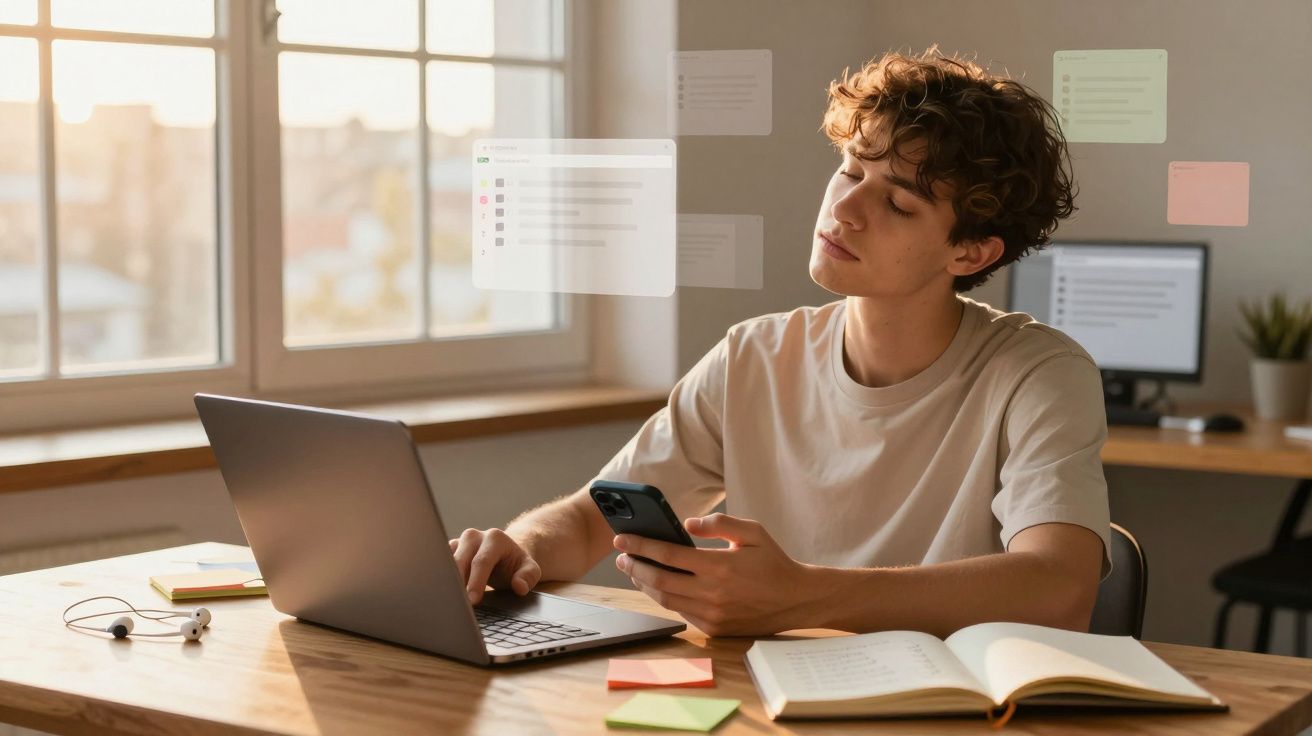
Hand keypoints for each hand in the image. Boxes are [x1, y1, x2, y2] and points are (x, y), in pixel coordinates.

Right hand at [449, 528, 541, 604]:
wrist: (504, 554)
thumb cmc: (514, 565)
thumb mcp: (529, 570)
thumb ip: (528, 577)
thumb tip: (519, 587)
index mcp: (495, 538)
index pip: (482, 561)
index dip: (476, 582)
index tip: (472, 600)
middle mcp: (474, 536)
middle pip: (460, 560)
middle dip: (457, 583)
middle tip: (457, 604)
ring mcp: (460, 541)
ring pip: (446, 561)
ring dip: (446, 581)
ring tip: (449, 600)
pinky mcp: (449, 550)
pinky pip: (439, 563)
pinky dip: (441, 578)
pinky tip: (443, 593)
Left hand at [613, 513, 821, 636]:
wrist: (797, 600)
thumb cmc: (774, 562)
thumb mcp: (753, 532)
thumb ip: (719, 523)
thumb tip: (687, 523)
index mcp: (720, 566)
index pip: (668, 554)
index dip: (641, 546)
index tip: (622, 539)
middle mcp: (713, 593)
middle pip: (660, 581)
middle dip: (635, 567)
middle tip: (620, 556)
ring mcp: (713, 614)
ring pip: (667, 600)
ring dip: (645, 585)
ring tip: (634, 570)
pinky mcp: (716, 629)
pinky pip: (682, 613)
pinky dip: (666, 599)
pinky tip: (659, 586)